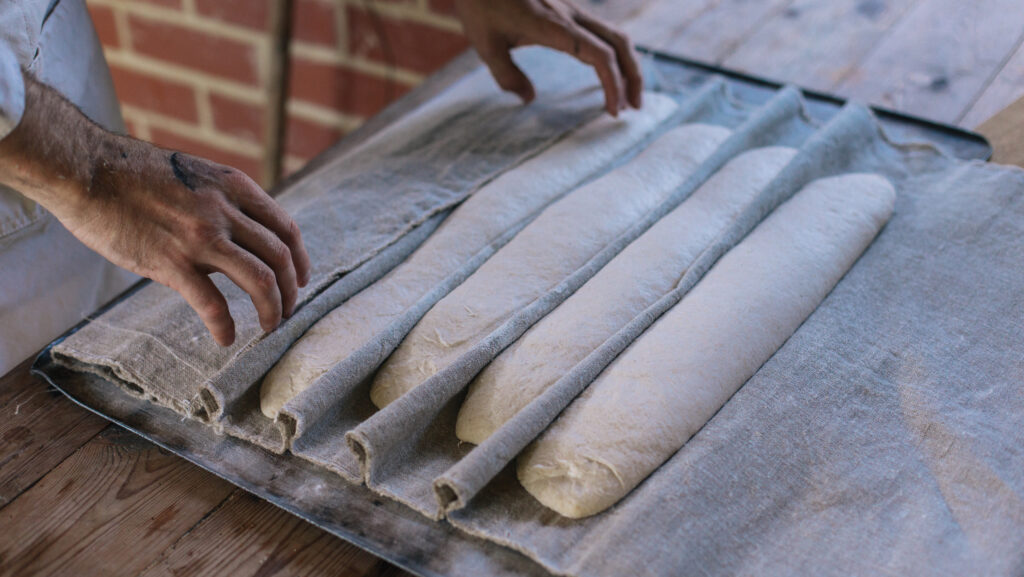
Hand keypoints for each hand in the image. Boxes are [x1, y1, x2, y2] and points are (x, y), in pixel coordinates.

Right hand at [0, 73, 309, 345]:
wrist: (85, 169)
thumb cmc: (133, 174)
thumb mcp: (195, 174)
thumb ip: (221, 201)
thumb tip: (238, 235)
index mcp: (234, 187)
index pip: (285, 229)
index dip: (301, 259)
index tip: (301, 280)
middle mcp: (225, 211)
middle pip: (281, 258)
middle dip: (290, 291)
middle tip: (286, 312)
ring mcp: (200, 237)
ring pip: (260, 280)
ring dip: (272, 310)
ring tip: (269, 328)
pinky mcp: (171, 261)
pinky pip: (212, 303)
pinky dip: (224, 326)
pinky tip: (224, 338)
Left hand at [454, 0, 642, 115]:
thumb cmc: (480, 3)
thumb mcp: (485, 44)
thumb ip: (507, 75)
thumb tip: (528, 99)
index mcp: (554, 25)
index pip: (600, 54)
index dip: (613, 83)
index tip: (613, 111)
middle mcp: (570, 15)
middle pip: (619, 42)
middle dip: (633, 76)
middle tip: (634, 108)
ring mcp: (572, 9)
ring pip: (615, 34)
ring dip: (627, 65)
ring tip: (627, 95)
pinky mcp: (567, 9)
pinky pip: (601, 31)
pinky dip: (613, 54)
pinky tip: (609, 71)